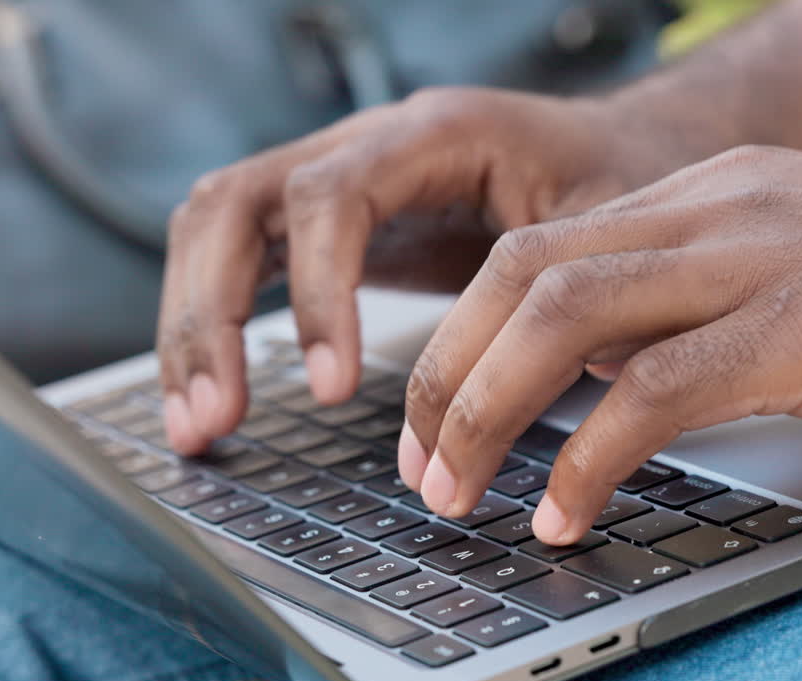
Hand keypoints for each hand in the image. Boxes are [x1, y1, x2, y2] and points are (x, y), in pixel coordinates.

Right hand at [157, 87, 691, 454]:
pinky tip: (210, 395)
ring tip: (195, 426)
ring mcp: (334, 178)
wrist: (611, 151)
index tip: (331, 387)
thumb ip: (553, 291)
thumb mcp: (602, 226)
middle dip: (209, 313)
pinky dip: (210, 325)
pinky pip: (237, 258)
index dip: (317, 291)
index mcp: (435, 133)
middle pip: (234, 202)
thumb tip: (508, 392)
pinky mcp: (326, 224)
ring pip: (213, 228)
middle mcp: (365, 144)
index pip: (333, 196)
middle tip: (216, 417)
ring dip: (189, 326)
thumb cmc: (611, 182)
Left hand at [398, 146, 801, 543]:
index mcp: (709, 190)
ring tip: (455, 493)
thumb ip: (693, 304)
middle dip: (444, 375)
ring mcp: (766, 255)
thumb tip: (594, 371)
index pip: (537, 250)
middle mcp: (722, 204)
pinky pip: (658, 390)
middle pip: (523, 275)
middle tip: (417, 466)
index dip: (460, 337)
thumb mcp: (792, 276)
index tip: (430, 416)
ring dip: (487, 413)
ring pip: (566, 317)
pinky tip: (565, 514)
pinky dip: (590, 459)